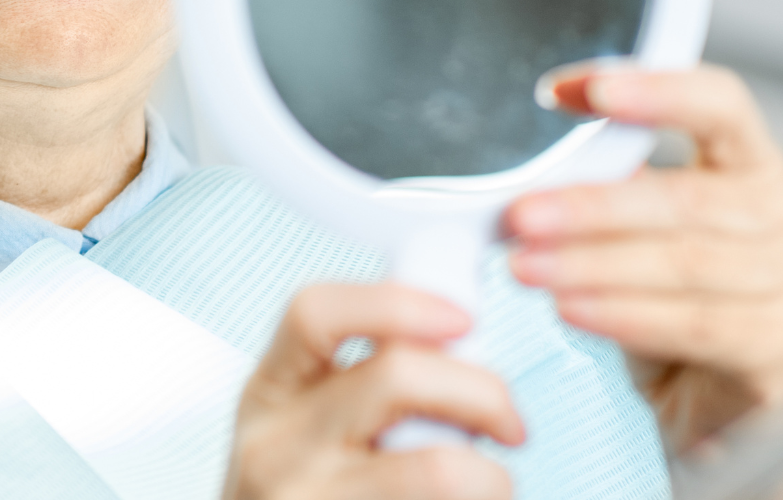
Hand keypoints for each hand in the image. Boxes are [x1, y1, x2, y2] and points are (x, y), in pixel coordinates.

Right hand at [224, 284, 523, 499]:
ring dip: (490, 473)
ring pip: (438, 467)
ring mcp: (306, 498)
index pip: (316, 312)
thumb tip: (459, 341)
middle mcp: (276, 444)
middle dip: (482, 390)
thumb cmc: (308, 494)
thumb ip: (360, 383)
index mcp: (270, 391)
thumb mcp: (303, 429)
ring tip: (493, 483)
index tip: (464, 319)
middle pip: (397, 376)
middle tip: (511, 424)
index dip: (398, 303)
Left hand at [507, 64, 782, 450]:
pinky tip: (573, 311)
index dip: (653, 89)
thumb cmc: (671, 304)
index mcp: (756, 167)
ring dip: (594, 265)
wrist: (711, 407)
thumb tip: (537, 164)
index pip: (720, 105)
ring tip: (527, 268)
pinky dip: (626, 316)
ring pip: (686, 262)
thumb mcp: (638, 234)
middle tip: (521, 216)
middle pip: (688, 197)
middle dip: (592, 207)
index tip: (567, 90)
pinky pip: (697, 325)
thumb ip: (610, 187)